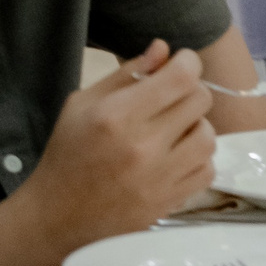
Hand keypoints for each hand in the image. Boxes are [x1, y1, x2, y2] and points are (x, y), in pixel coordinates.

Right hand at [15, 39, 216, 253]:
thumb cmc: (67, 154)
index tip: (180, 64)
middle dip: (189, 91)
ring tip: (173, 130)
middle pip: (200, 100)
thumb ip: (126, 74)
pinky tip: (176, 156)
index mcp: (117, 116)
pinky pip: (208, 168)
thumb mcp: (82, 105)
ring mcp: (160, 177)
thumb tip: (164, 48)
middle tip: (171, 98)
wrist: (56, 217)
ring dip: (195, 126)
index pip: (182, 77)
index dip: (188, 62)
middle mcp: (143, 146)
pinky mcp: (171, 201)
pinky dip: (198, 158)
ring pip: (209, 135)